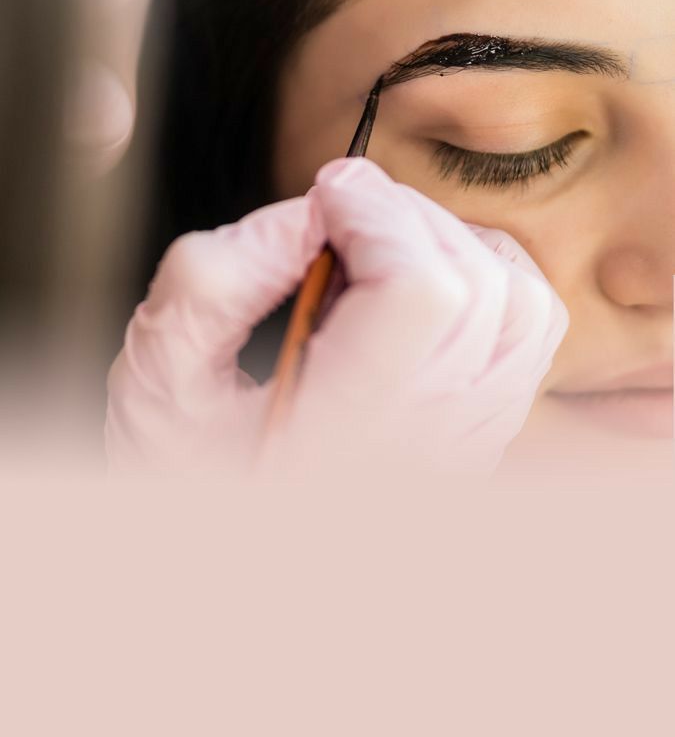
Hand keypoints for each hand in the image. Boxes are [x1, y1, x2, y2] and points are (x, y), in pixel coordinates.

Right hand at [105, 159, 568, 476]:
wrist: (220, 536)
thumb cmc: (188, 460)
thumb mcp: (160, 370)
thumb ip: (213, 279)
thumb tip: (314, 214)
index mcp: (339, 436)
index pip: (420, 293)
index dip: (376, 215)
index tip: (325, 199)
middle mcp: (423, 446)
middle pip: (473, 284)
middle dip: (405, 216)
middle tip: (340, 216)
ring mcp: (465, 444)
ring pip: (520, 302)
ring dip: (454, 242)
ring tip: (382, 245)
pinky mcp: (481, 435)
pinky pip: (531, 333)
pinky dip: (489, 277)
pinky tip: (422, 280)